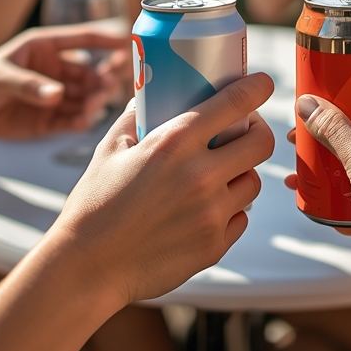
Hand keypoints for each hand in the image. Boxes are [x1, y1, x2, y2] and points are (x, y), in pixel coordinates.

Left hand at [0, 25, 128, 138]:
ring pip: (85, 97)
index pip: (83, 38)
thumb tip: (57, 95)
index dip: (106, 39)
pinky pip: (72, 119)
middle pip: (90, 72)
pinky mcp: (51, 118)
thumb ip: (28, 85)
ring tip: (94, 108)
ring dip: (94, 101)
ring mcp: (56, 94)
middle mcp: (57, 69)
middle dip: (102, 79)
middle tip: (109, 88)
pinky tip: (84, 121)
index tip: (128, 42)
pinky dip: (80, 120)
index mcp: (46, 47)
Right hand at [55, 72, 274, 304]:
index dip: (257, 87)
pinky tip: (205, 209)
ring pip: (252, 182)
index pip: (235, 103)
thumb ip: (138, 117)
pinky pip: (239, 218)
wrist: (87, 267)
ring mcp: (211, 213)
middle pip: (261, 143)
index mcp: (175, 143)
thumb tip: (152, 94)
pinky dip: (228, 210)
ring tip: (219, 174)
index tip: (262, 83)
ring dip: (241, 173)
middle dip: (257, 132)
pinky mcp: (215, 246)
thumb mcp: (111, 148)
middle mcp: (201, 175)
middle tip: (244, 132)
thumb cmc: (95, 205)